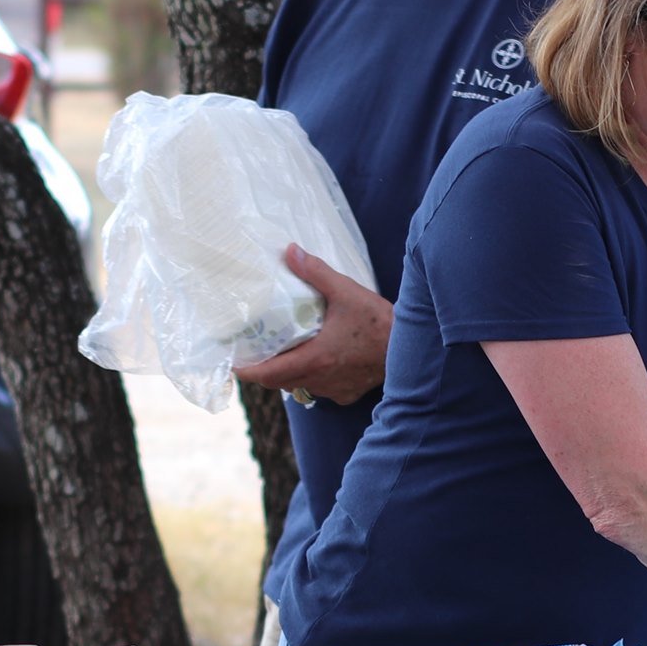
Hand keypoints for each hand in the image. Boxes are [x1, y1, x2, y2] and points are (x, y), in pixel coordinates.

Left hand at [233, 244, 391, 405]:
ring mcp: (333, 390)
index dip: (246, 369)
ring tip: (284, 351)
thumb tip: (290, 251)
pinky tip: (319, 359)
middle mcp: (319, 380)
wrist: (413, 349)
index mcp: (312, 359)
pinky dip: (313, 377)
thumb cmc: (379, 322)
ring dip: (288, 373)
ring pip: (298, 386)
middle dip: (263, 370)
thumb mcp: (345, 292)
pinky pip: (320, 389)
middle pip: (277, 382)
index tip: (233, 361)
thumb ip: (315, 272)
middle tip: (254, 351)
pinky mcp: (347, 393)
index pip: (266, 374)